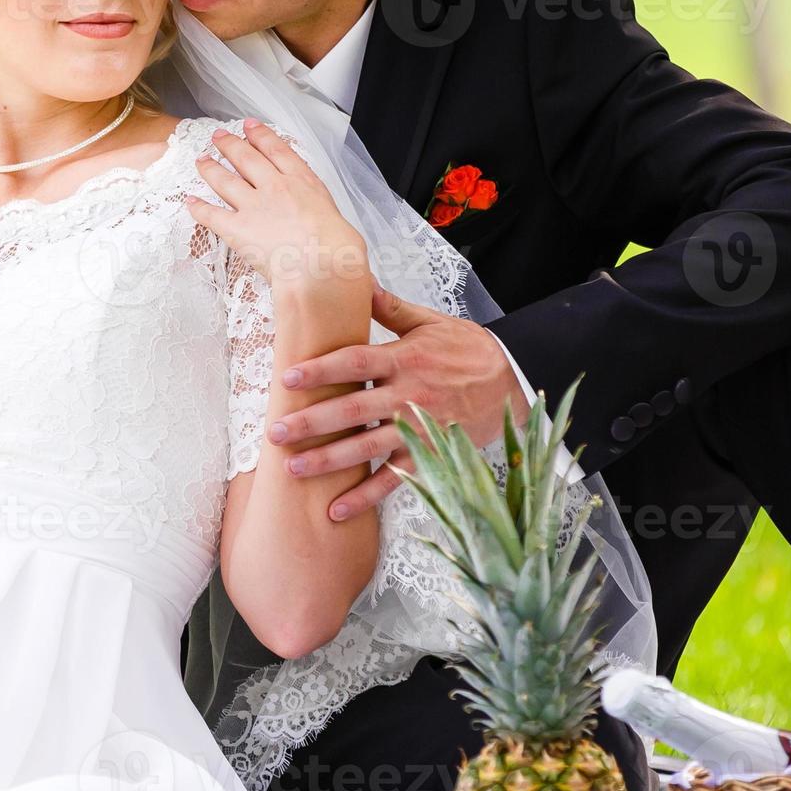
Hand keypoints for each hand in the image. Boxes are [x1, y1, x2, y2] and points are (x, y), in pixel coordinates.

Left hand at [184, 120, 371, 304]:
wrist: (322, 264)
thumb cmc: (337, 247)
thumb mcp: (336, 218)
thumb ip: (321, 213)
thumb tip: (321, 223)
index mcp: (302, 182)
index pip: (276, 150)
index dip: (260, 135)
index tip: (249, 126)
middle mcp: (275, 187)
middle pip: (246, 159)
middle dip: (230, 145)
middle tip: (218, 136)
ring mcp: (255, 206)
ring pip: (225, 180)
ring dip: (210, 169)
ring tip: (200, 161)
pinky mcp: (238, 229)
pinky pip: (211, 216)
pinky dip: (198, 208)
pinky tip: (190, 202)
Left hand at [273, 287, 528, 520]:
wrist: (514, 382)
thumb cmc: (468, 350)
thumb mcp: (431, 323)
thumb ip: (390, 308)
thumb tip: (358, 279)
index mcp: (405, 358)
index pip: (355, 362)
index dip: (321, 370)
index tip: (288, 377)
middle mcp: (409, 394)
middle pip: (353, 409)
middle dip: (312, 422)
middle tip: (275, 431)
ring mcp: (419, 428)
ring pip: (367, 448)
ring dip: (328, 461)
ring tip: (293, 469)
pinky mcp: (430, 454)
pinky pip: (394, 480)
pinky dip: (365, 497)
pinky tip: (335, 510)